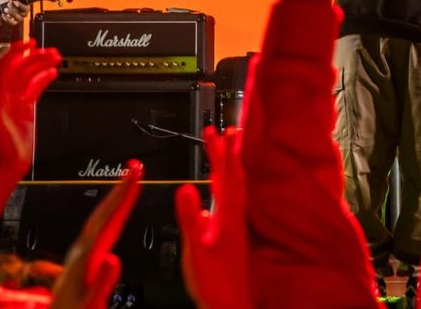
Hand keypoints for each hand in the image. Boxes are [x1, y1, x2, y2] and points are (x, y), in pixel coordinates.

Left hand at [0, 0, 28, 27]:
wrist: (8, 5)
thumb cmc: (13, 0)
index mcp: (26, 8)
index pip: (26, 8)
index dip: (20, 5)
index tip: (14, 2)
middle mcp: (24, 14)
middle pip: (21, 13)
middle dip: (14, 8)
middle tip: (8, 3)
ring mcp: (19, 19)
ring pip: (18, 19)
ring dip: (11, 14)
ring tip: (5, 9)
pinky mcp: (14, 22)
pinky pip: (12, 23)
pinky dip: (7, 19)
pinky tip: (3, 15)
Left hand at [0, 40, 60, 176]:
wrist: (6, 163)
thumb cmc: (0, 143)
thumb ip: (1, 90)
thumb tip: (6, 69)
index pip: (4, 65)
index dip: (15, 51)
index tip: (28, 42)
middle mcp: (3, 93)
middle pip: (19, 67)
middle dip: (34, 56)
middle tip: (49, 49)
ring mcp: (15, 100)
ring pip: (29, 75)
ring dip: (41, 64)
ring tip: (55, 57)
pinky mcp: (25, 108)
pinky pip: (35, 87)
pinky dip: (44, 77)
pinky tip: (52, 73)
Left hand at [50, 160, 143, 308]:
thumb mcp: (90, 305)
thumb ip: (102, 283)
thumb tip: (113, 259)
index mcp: (83, 261)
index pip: (105, 221)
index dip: (121, 196)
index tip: (134, 175)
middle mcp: (79, 254)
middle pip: (101, 214)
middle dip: (119, 189)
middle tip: (135, 167)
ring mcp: (79, 257)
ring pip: (98, 220)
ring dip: (114, 199)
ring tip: (129, 182)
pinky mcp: (83, 262)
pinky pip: (98, 231)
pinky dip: (110, 216)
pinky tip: (115, 214)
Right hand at [176, 127, 249, 308]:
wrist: (229, 304)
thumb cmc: (213, 283)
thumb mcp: (195, 250)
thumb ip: (190, 218)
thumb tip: (184, 186)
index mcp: (226, 216)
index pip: (225, 175)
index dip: (221, 151)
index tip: (217, 130)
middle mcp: (234, 216)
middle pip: (233, 176)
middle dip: (229, 152)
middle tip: (225, 129)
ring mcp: (236, 225)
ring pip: (236, 187)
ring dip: (231, 166)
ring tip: (229, 150)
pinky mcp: (234, 234)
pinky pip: (233, 201)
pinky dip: (228, 188)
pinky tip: (219, 194)